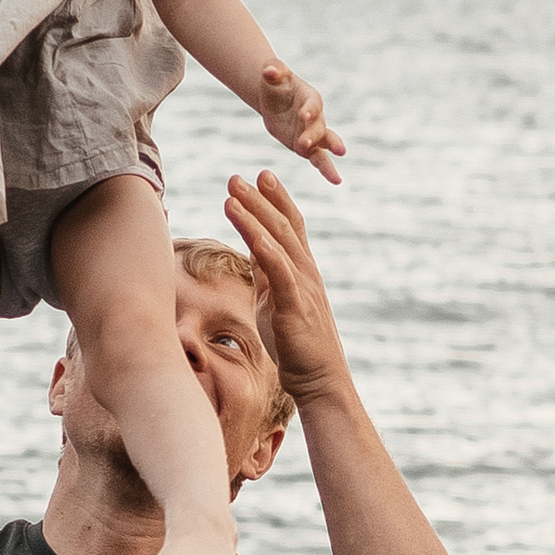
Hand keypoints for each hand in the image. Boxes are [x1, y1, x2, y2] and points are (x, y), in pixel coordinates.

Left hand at [223, 170, 350, 410]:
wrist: (320, 380)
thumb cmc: (296, 345)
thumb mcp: (275, 301)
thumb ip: (267, 275)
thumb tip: (253, 252)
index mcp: (301, 271)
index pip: (290, 226)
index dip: (275, 199)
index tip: (259, 175)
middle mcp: (305, 273)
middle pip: (283, 226)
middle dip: (260, 198)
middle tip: (238, 175)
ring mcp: (302, 288)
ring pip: (279, 243)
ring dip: (255, 216)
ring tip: (233, 193)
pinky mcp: (295, 308)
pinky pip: (281, 275)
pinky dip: (266, 251)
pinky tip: (252, 234)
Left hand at [257, 61, 344, 185]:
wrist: (275, 98)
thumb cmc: (275, 84)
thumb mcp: (272, 74)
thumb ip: (273, 70)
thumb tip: (269, 70)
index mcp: (309, 97)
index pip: (312, 103)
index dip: (309, 109)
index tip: (303, 115)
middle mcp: (316, 116)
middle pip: (318, 126)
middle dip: (313, 134)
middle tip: (305, 143)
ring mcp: (314, 133)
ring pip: (324, 143)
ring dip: (327, 151)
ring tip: (337, 162)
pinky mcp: (308, 147)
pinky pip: (319, 158)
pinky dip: (327, 169)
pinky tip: (337, 180)